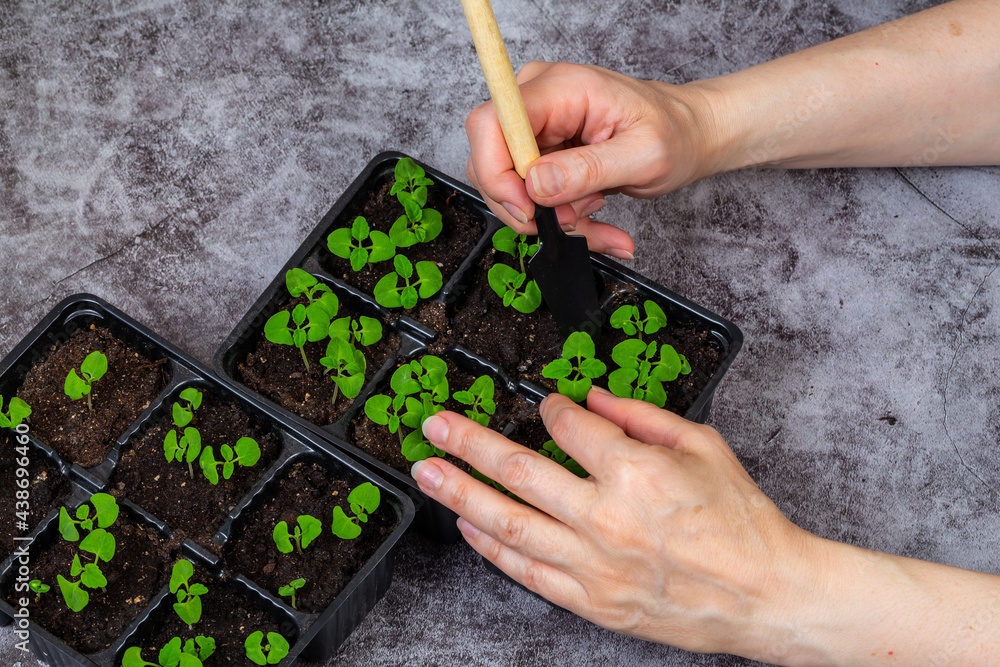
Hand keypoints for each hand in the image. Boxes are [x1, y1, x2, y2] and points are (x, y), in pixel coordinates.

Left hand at [410, 388, 821, 660]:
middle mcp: (605, 516)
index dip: (549, 408)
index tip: (544, 403)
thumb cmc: (742, 520)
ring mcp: (593, 563)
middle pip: (518, 470)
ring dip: (461, 493)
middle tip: (434, 426)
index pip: (567, 426)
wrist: (767, 595)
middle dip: (469, 443)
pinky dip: (492, 548)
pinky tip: (469, 526)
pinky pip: (527, 571)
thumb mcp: (702, 446)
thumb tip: (594, 397)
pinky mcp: (592, 601)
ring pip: (508, 523)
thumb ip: (641, 415)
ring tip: (428, 472)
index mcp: (634, 470)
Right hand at [465, 62, 724, 257]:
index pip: (491, 123)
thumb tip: (536, 184)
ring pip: (508, 187)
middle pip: (490, 161)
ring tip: (595, 219)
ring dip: (550, 218)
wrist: (686, 134)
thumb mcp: (644, 156)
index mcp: (561, 88)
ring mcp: (534, 127)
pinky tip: (593, 222)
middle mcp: (537, 101)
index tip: (530, 211)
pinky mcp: (539, 152)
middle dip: (529, 207)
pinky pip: (528, 195)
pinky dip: (559, 219)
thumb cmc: (673, 133)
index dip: (496, 173)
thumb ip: (588, 169)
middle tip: (575, 221)